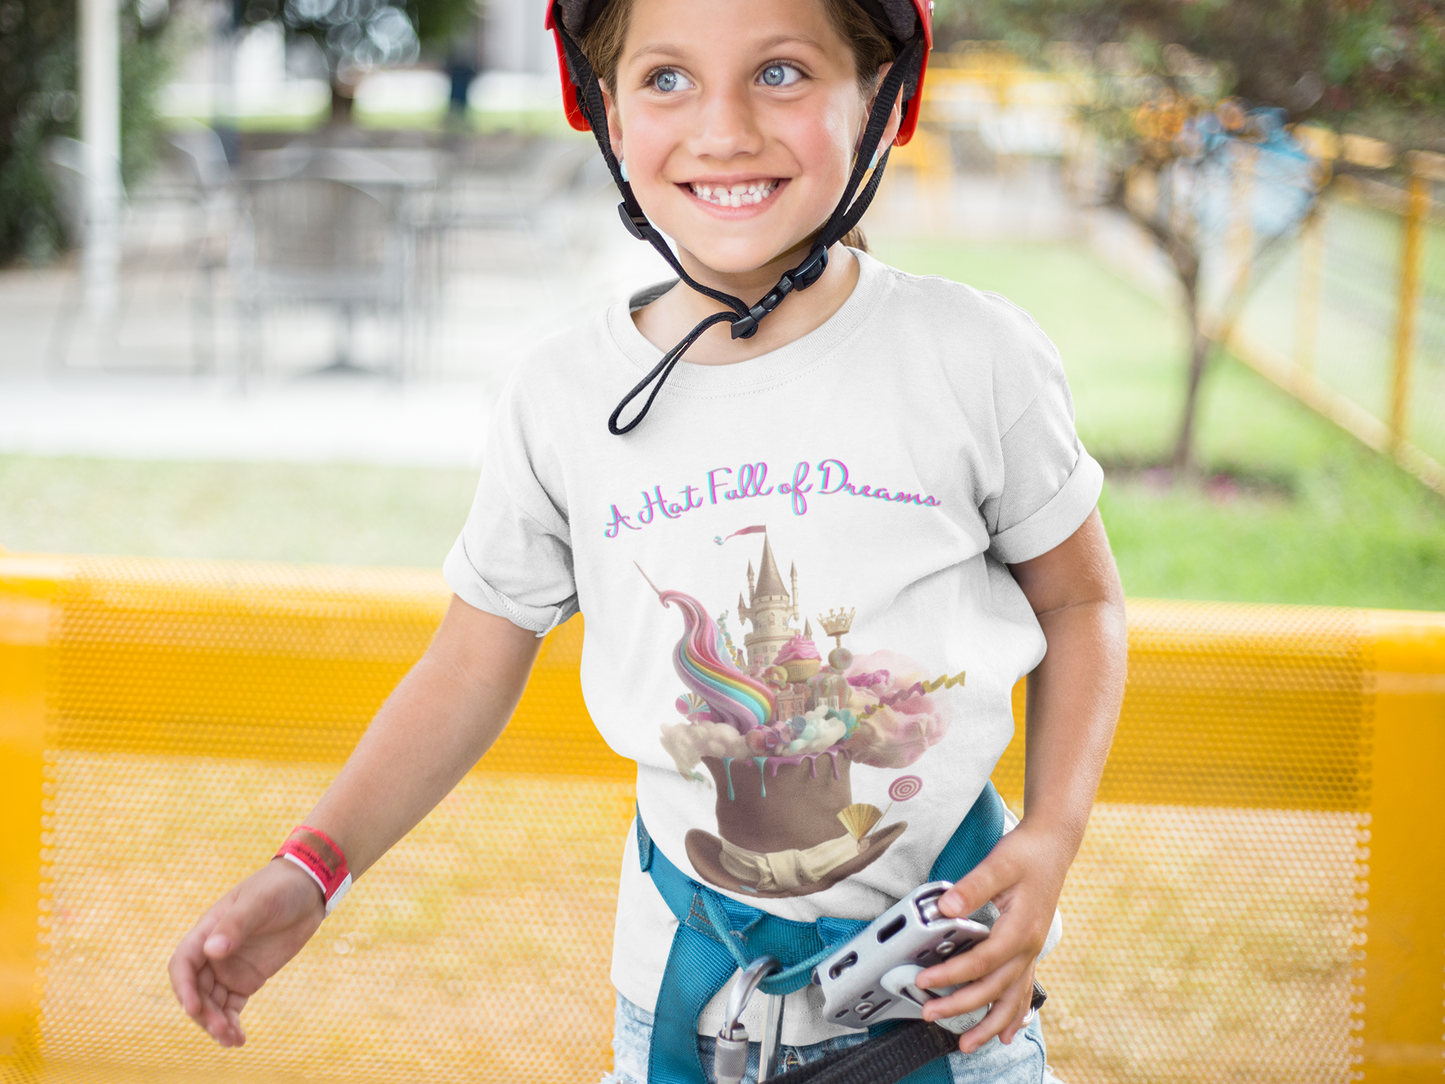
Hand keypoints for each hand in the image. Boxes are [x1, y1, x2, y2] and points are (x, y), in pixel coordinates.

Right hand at [168, 859, 325, 1045]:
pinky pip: (232, 1005)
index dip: (184, 988)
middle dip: (204, 1013)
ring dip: (216, 1023)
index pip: (183, 964)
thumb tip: (211, 951)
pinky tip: (239, 1039)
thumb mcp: (259, 903)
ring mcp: (229, 968)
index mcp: (207, 932)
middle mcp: (213, 954)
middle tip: (222, 1031)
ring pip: (213, 1003)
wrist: (308, 890)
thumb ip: (235, 926)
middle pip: (196, 990)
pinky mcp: (248, 979)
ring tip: (232, 1040)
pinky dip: (232, 1022)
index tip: (194, 1008)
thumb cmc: (279, 888)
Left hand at [914, 820, 1068, 1052]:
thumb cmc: (1027, 853)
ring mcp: (1031, 951)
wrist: (1053, 845)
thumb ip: (973, 886)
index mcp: (1020, 929)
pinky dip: (1014, 1013)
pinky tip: (1007, 1032)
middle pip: (993, 987)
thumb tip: (946, 908)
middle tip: (929, 1014)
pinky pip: (1022, 989)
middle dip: (961, 1006)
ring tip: (968, 1046)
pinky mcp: (1029, 948)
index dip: (952, 974)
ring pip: (1011, 998)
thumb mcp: (1000, 863)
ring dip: (989, 1024)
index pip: (981, 961)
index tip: (924, 979)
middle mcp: (1028, 947)